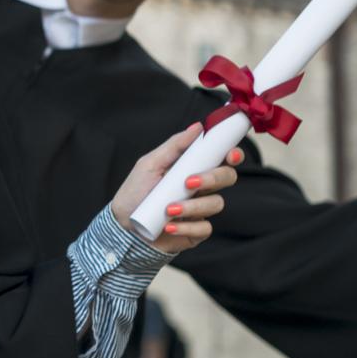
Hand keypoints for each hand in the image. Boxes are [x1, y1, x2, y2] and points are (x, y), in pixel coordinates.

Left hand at [109, 122, 238, 254]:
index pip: (222, 158)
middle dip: (213, 178)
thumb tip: (197, 126)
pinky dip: (187, 227)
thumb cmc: (136, 192)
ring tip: (168, 209)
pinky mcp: (196, 231)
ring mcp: (201, 209)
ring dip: (193, 206)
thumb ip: (174, 145)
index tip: (230, 155)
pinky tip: (169, 227)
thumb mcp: (150, 164)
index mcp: (194, 168)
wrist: (124, 225)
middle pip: (227, 178)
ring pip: (216, 203)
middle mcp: (202, 188)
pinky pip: (205, 228)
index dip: (232, 154)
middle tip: (189, 182)